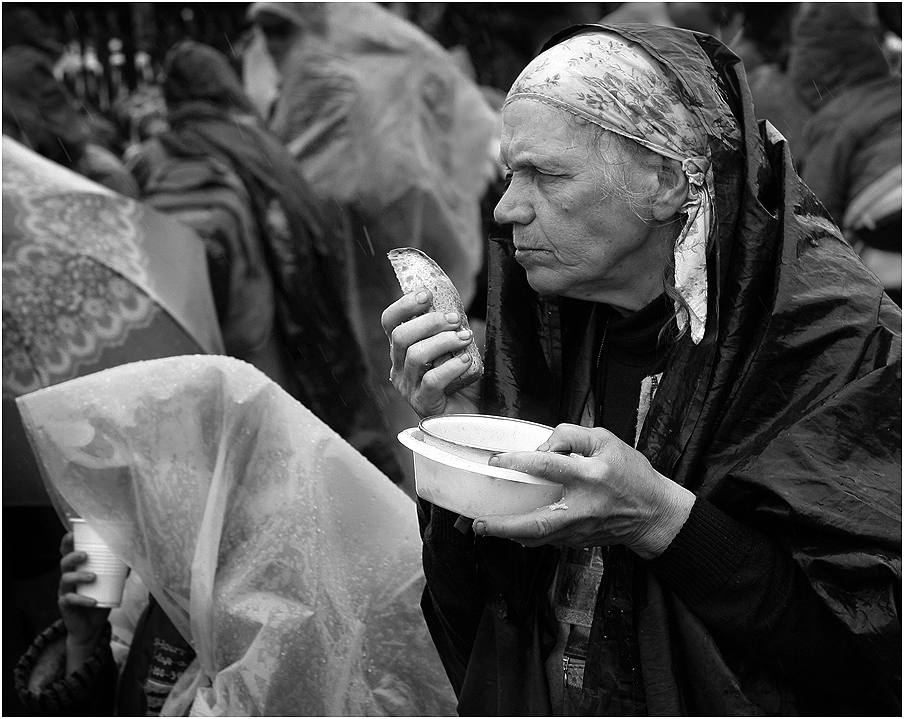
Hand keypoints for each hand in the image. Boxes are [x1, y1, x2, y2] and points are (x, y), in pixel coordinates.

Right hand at [58, 532, 111, 674]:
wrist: (91, 626)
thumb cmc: (100, 598)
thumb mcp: (111, 582)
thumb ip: (119, 569)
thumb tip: (136, 555)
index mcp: (77, 568)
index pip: (68, 552)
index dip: (67, 542)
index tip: (72, 533)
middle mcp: (68, 577)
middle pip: (64, 562)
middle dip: (72, 556)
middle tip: (85, 555)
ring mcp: (65, 591)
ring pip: (66, 579)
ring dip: (79, 576)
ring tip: (93, 576)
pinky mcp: (66, 606)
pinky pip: (70, 600)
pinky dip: (82, 600)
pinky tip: (92, 601)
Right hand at [381, 288, 479, 417]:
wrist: (471, 419)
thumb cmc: (463, 382)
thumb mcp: (454, 349)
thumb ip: (450, 330)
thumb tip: (457, 306)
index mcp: (402, 351)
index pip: (390, 322)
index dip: (404, 305)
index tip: (426, 294)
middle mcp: (399, 368)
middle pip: (400, 336)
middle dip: (429, 322)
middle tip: (455, 319)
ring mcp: (408, 388)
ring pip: (415, 356)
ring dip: (443, 341)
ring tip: (465, 337)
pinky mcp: (422, 404)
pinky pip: (431, 381)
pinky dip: (450, 367)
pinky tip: (466, 361)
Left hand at [472, 424, 694, 558]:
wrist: (654, 513)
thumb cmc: (632, 473)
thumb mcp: (607, 440)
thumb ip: (571, 437)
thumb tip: (540, 448)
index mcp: (591, 475)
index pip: (548, 466)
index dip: (518, 461)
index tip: (497, 461)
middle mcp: (583, 506)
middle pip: (537, 522)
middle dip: (504, 525)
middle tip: (478, 523)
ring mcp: (580, 529)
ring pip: (538, 537)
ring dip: (509, 534)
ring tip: (485, 527)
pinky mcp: (578, 541)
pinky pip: (547, 540)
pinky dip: (527, 535)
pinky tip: (512, 530)